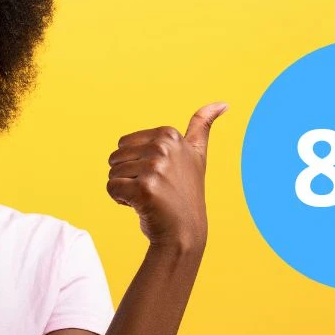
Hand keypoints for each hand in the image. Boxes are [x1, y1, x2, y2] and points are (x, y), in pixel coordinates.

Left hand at [106, 102, 228, 246]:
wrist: (184, 232)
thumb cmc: (184, 193)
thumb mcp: (197, 155)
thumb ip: (202, 126)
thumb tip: (223, 103)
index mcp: (170, 134)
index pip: (124, 143)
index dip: (136, 162)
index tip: (160, 174)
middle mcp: (163, 148)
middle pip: (115, 157)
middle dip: (128, 175)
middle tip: (152, 189)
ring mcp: (155, 168)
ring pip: (113, 172)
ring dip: (124, 188)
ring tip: (149, 197)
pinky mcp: (144, 188)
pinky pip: (111, 188)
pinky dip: (120, 200)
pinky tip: (142, 206)